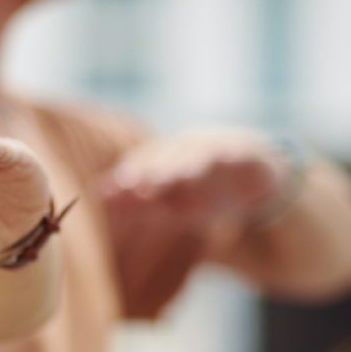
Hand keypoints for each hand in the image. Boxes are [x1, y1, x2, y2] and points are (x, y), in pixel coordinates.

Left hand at [101, 129, 286, 228]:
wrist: (252, 179)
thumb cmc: (200, 191)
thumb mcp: (169, 200)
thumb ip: (135, 200)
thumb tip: (97, 195)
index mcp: (164, 162)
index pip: (142, 168)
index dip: (129, 178)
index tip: (111, 192)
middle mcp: (186, 151)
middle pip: (169, 160)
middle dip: (157, 172)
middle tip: (144, 186)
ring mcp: (217, 151)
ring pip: (202, 156)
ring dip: (193, 164)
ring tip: (188, 175)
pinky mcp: (247, 156)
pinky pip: (240, 154)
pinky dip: (235, 153)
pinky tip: (230, 155)